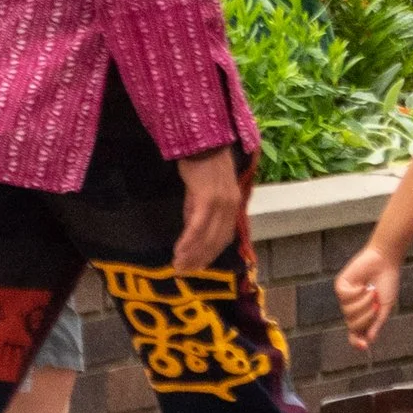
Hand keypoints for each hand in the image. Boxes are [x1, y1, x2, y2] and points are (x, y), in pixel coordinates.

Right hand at [174, 146, 243, 271]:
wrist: (202, 141)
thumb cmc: (202, 163)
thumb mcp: (205, 190)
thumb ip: (200, 210)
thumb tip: (192, 232)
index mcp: (233, 204)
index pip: (224, 236)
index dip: (212, 253)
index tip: (199, 266)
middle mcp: (230, 206)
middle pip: (216, 241)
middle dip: (201, 259)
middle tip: (185, 271)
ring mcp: (220, 203)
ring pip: (207, 237)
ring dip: (192, 254)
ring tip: (179, 265)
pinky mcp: (207, 198)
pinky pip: (197, 226)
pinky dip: (189, 241)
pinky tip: (179, 251)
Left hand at [335, 239, 402, 348]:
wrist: (385, 261)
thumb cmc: (387, 283)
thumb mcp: (385, 307)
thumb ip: (376, 323)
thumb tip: (369, 340)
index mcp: (363, 316)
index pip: (355, 334)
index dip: (357, 342)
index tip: (364, 346)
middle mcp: (352, 309)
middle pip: (352, 325)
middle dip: (366, 316)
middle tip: (375, 303)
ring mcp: (345, 298)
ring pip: (348, 312)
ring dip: (362, 302)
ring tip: (371, 290)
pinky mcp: (341, 285)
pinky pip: (343, 297)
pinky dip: (355, 292)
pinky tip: (362, 284)